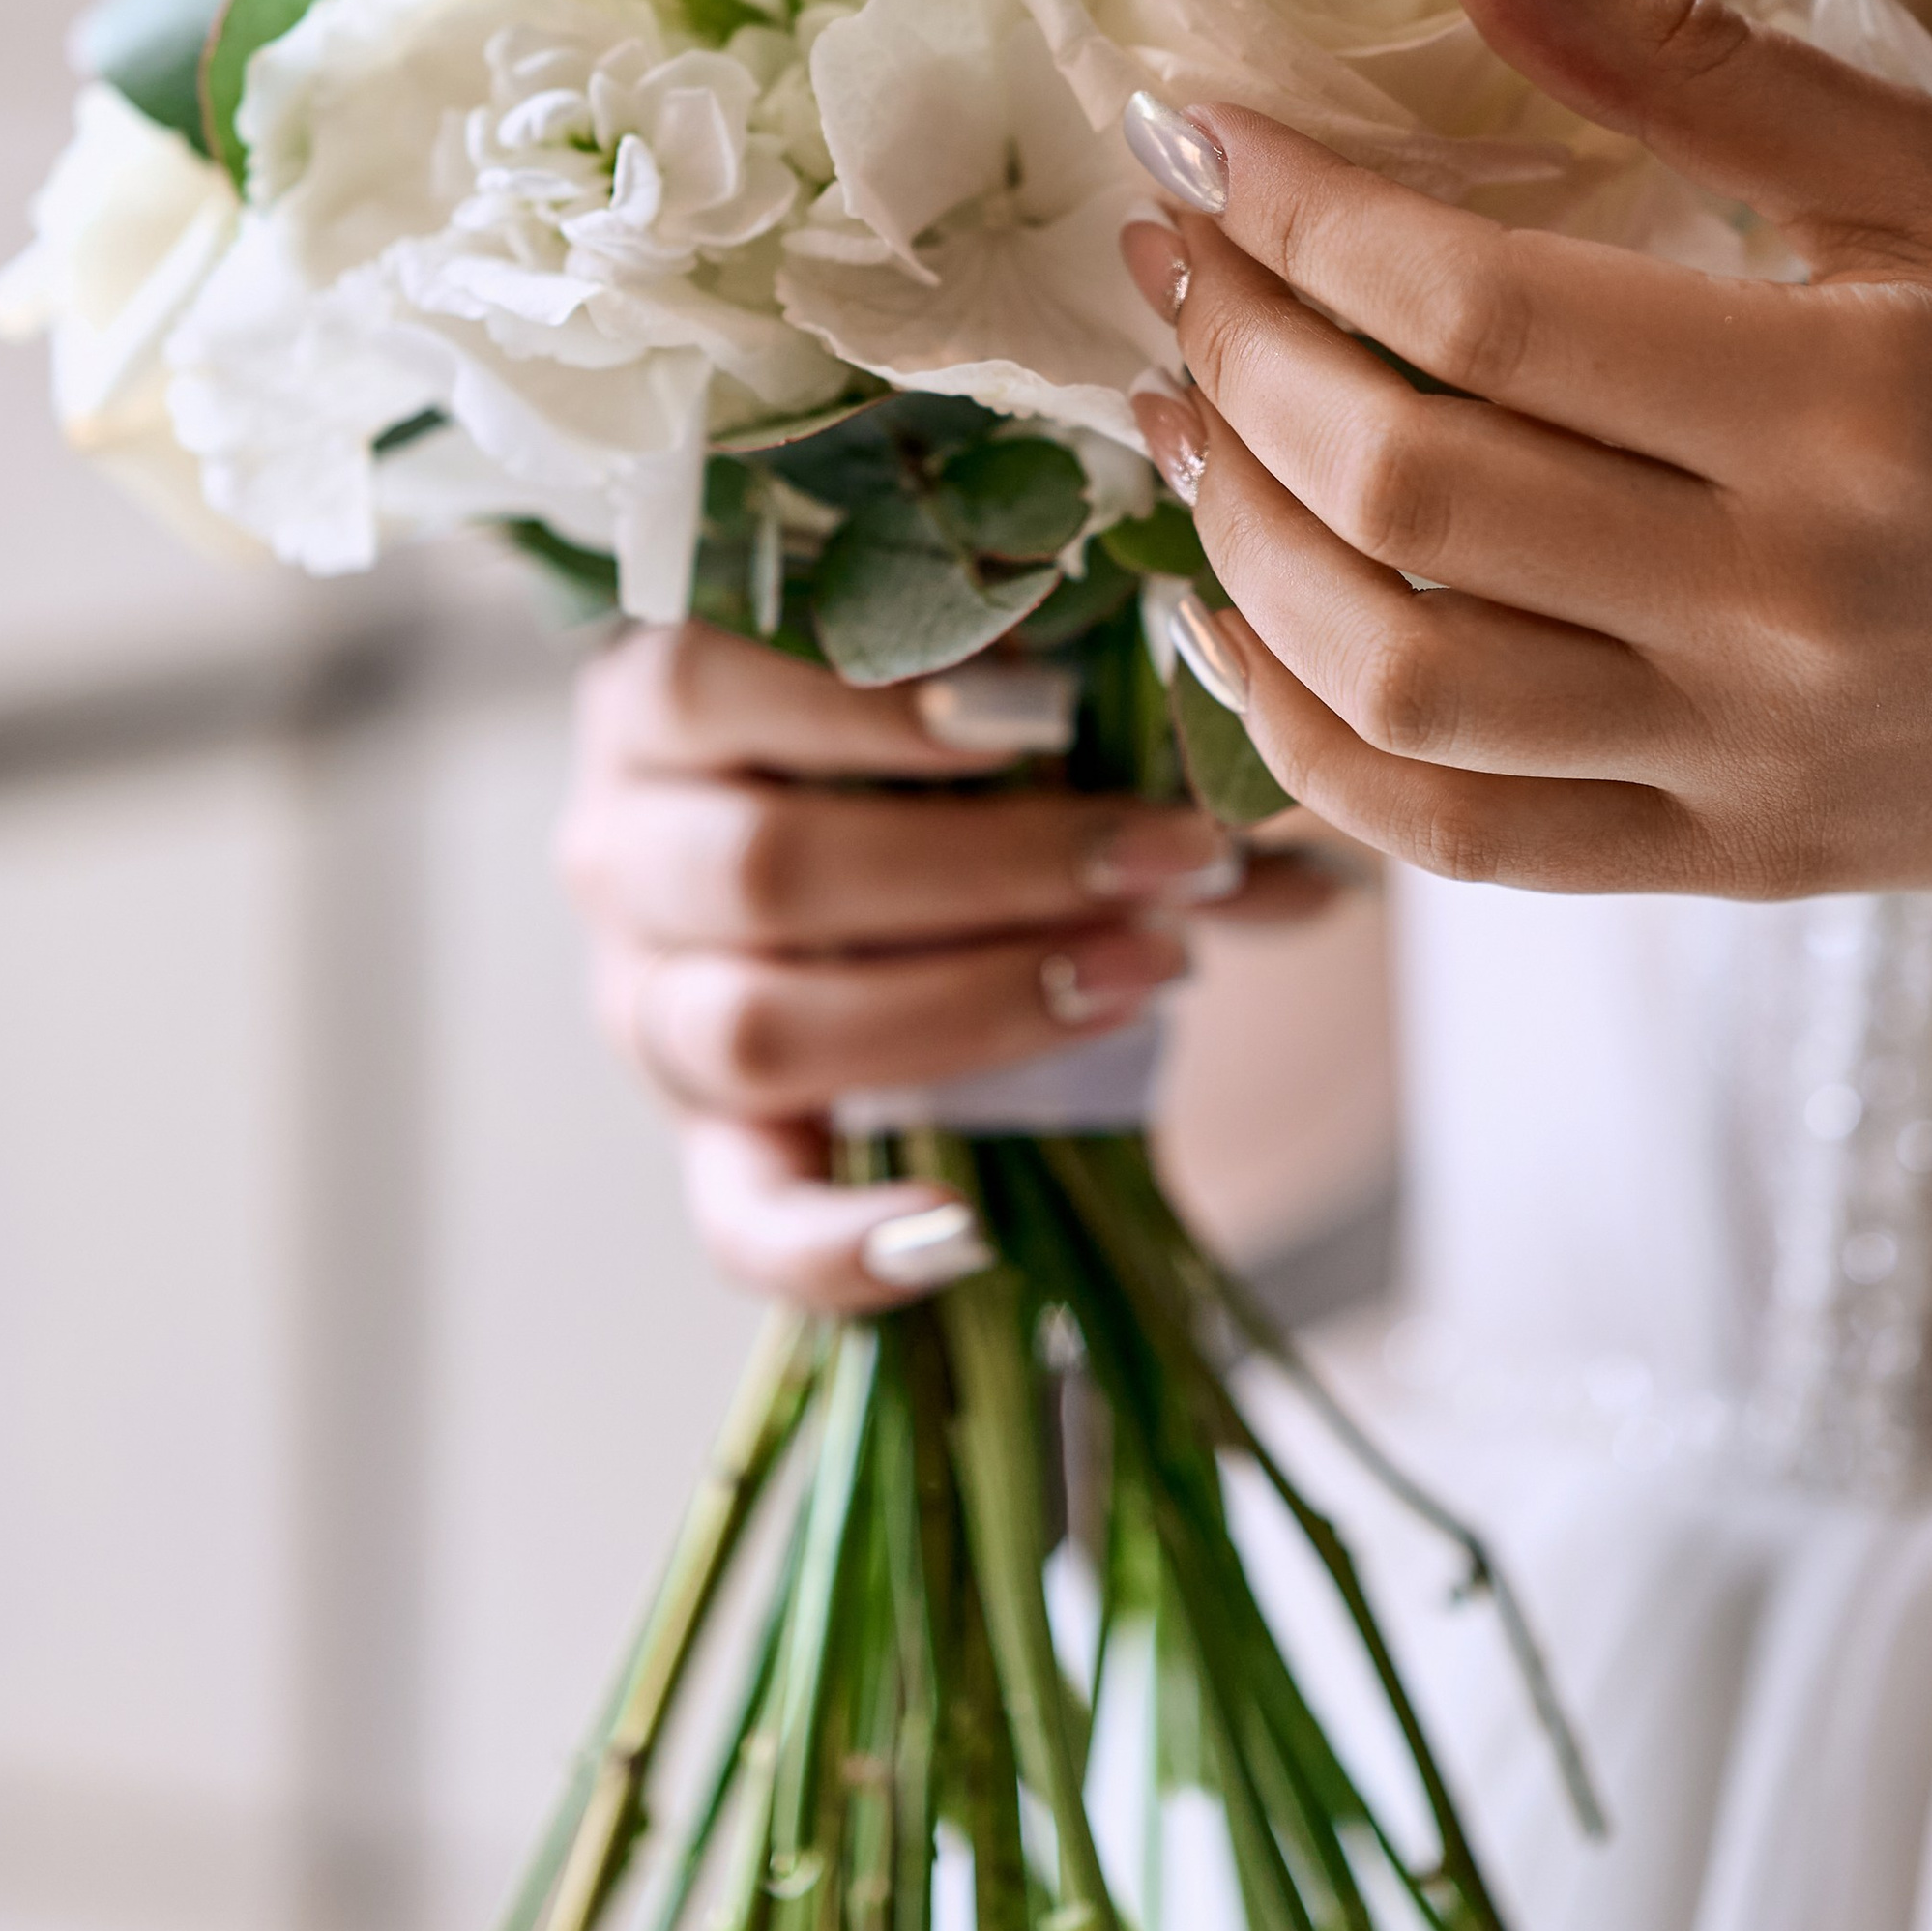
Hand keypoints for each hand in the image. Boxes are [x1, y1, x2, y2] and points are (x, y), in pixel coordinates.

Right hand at [561, 623, 1330, 1309]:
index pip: (699, 685)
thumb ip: (1116, 724)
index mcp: (655, 706)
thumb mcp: (990, 712)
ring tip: (1147, 972)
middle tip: (1169, 860)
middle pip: (763, 868)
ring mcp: (649, 1009)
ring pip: (754, 1027)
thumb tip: (1309, 821)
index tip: (1043, 713)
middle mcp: (622, 856)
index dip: (862, 707)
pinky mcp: (703, 1147)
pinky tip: (963, 1232)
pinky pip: (740, 1223)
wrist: (860, 879)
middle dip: (988, 869)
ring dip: (970, 1008)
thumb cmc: (923, 758)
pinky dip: (843, 1245)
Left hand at [1121, 0, 1931, 995]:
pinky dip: (1299, 742)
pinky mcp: (1718, 862)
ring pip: (1397, 683)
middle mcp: (1782, 609)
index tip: (1196, 130)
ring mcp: (1741, 761)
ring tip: (1180, 406)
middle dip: (1237, 350)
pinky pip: (1450, 838)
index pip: (1484, 311)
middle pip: (1411, 490)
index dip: (1300, 210)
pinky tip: (1231, 612)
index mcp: (1849, 412)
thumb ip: (1703, 70)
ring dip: (1235, 534)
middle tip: (1168, 249)